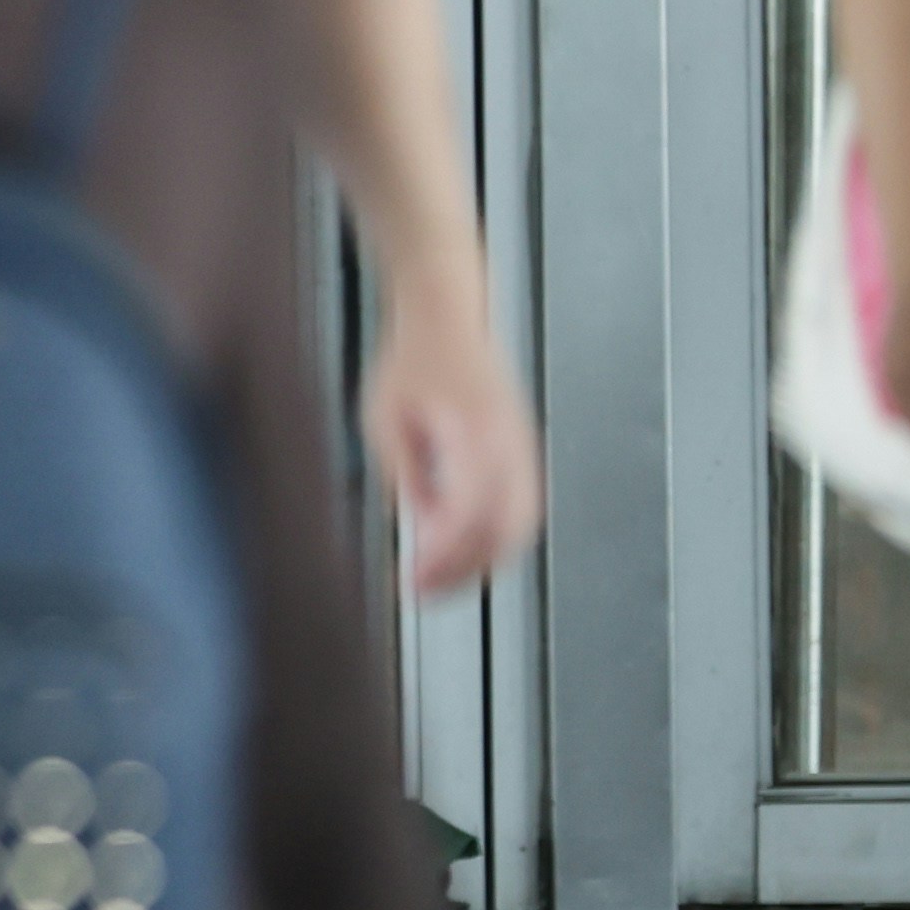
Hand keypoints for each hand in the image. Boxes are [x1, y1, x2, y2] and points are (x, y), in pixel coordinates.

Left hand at [359, 300, 545, 595]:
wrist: (446, 319)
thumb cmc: (412, 362)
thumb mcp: (386, 422)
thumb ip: (407, 477)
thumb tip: (423, 528)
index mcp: (476, 434)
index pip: (469, 514)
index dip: (443, 557)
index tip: (412, 580)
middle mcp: (511, 444)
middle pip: (505, 530)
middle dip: (464, 570)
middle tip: (421, 591)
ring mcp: (523, 448)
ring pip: (521, 525)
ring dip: (482, 560)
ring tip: (439, 579)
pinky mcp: (522, 451)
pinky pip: (523, 508)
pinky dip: (496, 539)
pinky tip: (461, 551)